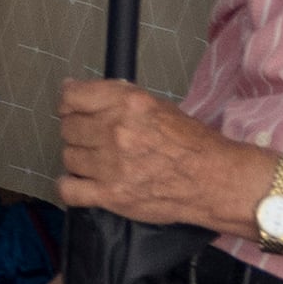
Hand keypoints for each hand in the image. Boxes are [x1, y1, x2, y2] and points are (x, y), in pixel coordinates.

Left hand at [56, 80, 258, 229]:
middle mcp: (116, 131)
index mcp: (128, 103)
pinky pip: (68, 189)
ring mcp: (111, 164)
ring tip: (99, 162)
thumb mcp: (157, 105)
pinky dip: (70, 186)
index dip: (68, 104)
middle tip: (95, 140)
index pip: (72, 97)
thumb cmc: (191, 144)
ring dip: (79, 160)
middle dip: (78, 133)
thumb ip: (117, 98)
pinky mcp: (111, 194)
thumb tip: (77, 89)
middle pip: (68, 128)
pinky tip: (82, 183)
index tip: (71, 110)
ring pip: (68, 157)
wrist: (214, 180)